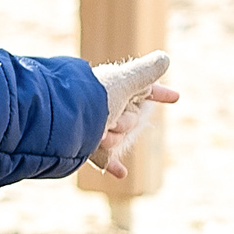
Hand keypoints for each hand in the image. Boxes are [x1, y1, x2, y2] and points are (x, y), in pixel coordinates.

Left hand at [90, 50, 175, 177]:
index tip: (175, 97)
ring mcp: (91, 124)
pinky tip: (120, 174)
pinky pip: (101, 155)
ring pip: (118, 137)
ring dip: (113, 138)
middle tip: (112, 119)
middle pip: (131, 118)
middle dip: (126, 121)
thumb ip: (145, 72)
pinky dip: (110, 162)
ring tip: (98, 134)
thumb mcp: (124, 82)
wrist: (58, 120)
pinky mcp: (81, 143)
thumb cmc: (93, 98)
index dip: (158, 92)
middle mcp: (101, 103)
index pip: (141, 88)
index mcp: (110, 85)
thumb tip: (165, 59)